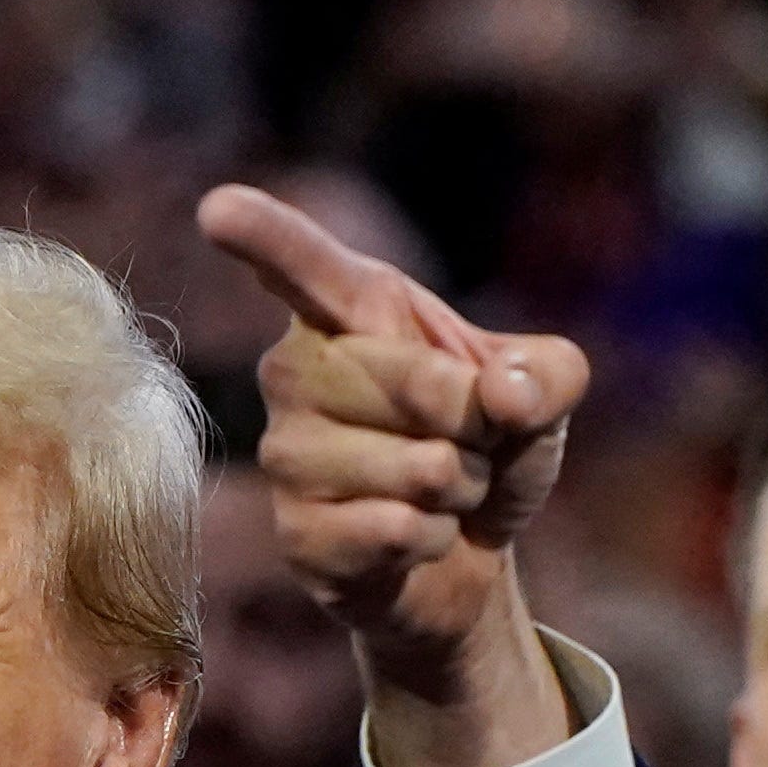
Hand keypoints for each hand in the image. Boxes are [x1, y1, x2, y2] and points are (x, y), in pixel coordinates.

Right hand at [194, 179, 589, 766]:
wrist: (466, 557)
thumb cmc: (490, 449)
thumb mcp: (543, 393)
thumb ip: (548, 374)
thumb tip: (504, 396)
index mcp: (349, 310)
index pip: (304, 266)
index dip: (264, 236)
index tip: (219, 210)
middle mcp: (296, 371)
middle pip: (421, 386)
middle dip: (478, 428)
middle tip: (464, 444)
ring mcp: (286, 454)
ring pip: (420, 470)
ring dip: (460, 492)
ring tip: (437, 493)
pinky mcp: (295, 535)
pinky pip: (397, 531)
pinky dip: (433, 541)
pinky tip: (412, 540)